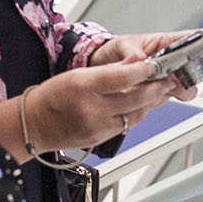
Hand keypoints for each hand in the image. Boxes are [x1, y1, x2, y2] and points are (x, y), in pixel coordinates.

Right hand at [6, 62, 167, 155]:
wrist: (35, 125)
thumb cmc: (53, 96)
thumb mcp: (78, 74)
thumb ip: (109, 71)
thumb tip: (136, 63)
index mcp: (85, 86)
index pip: (123, 77)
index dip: (144, 70)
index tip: (155, 65)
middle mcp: (92, 108)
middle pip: (136, 98)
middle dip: (156, 88)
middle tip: (167, 78)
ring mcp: (98, 126)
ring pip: (136, 114)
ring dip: (151, 102)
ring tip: (159, 90)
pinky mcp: (102, 138)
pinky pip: (127, 124)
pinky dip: (137, 113)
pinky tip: (142, 105)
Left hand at [91, 27, 202, 99]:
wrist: (104, 73)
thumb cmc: (115, 52)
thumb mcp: (120, 46)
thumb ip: (131, 53)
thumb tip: (139, 60)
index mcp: (164, 43)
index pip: (189, 38)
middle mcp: (172, 61)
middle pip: (200, 63)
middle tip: (197, 67)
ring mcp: (170, 78)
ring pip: (191, 84)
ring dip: (187, 86)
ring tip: (173, 85)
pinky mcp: (162, 93)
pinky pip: (175, 96)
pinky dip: (172, 97)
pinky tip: (160, 93)